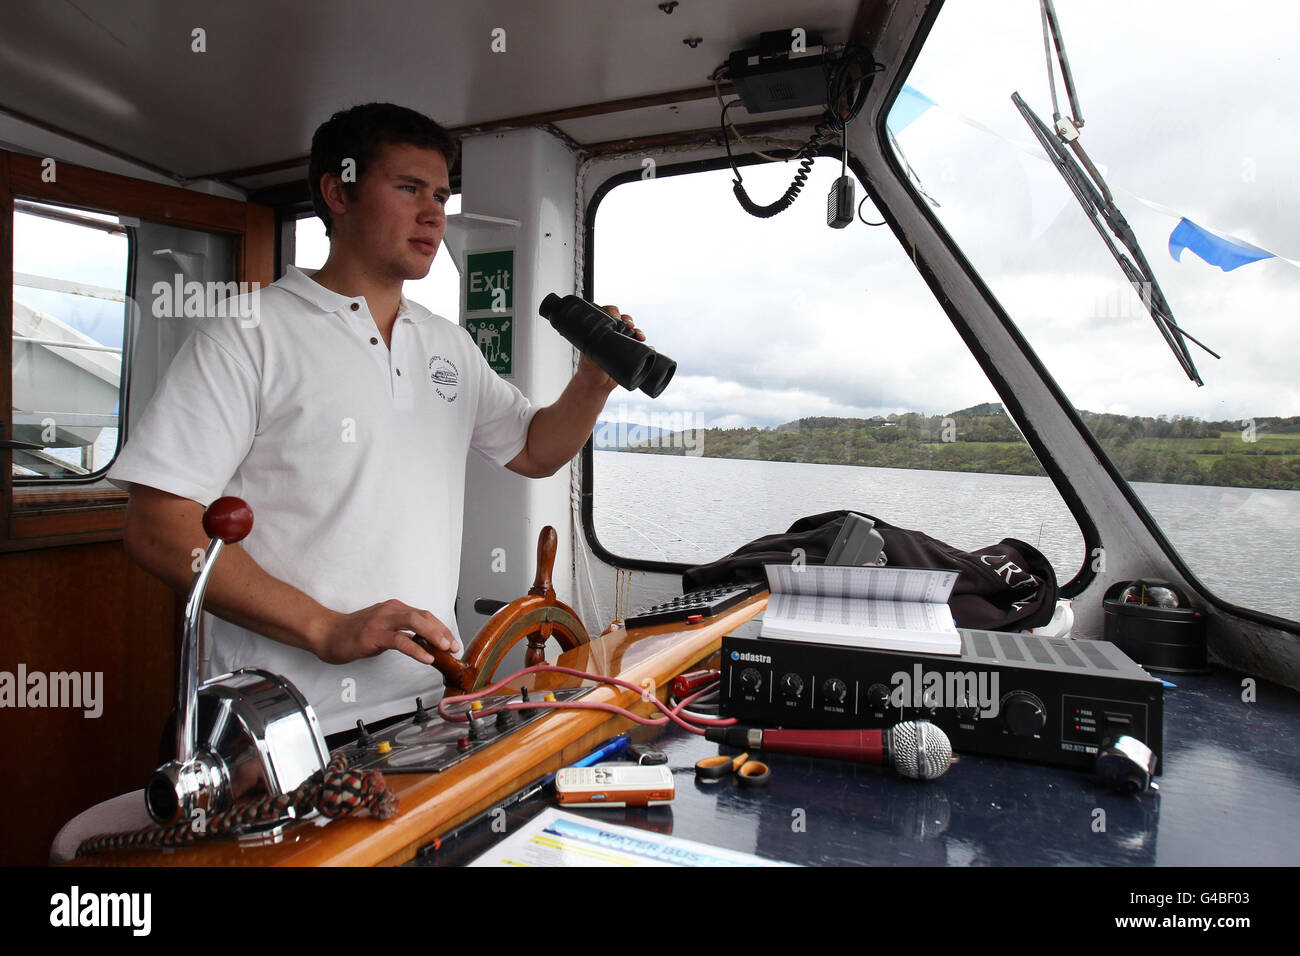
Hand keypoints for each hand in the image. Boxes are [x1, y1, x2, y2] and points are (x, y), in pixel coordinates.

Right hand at [316, 599, 460, 665]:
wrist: (327, 633)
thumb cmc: (353, 632)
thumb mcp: (382, 629)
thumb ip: (400, 632)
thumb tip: (421, 644)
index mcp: (394, 608)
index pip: (424, 615)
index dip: (441, 628)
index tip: (452, 641)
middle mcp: (390, 610)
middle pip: (424, 616)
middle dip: (442, 631)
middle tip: (453, 646)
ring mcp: (382, 622)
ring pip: (414, 623)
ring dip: (434, 635)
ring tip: (445, 649)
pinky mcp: (373, 635)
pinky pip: (400, 640)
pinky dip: (416, 649)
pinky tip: (426, 657)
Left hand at [576, 304, 646, 391]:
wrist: (598, 384)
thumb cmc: (589, 368)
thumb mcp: (588, 354)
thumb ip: (594, 346)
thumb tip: (604, 340)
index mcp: (599, 330)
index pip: (607, 313)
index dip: (613, 311)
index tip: (616, 317)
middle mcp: (612, 333)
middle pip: (623, 320)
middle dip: (628, 320)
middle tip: (629, 324)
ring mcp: (622, 342)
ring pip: (633, 331)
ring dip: (638, 331)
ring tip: (640, 336)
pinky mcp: (630, 353)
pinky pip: (641, 346)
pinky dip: (647, 346)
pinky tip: (649, 347)